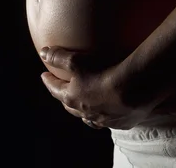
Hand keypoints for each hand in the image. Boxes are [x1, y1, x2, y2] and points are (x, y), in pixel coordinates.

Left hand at [39, 46, 157, 129]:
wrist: (133, 89)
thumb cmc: (103, 73)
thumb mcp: (77, 61)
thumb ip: (59, 57)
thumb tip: (43, 52)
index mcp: (73, 98)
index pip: (55, 89)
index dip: (49, 81)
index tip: (44, 75)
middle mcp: (85, 112)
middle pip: (70, 107)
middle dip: (64, 99)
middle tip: (62, 92)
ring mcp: (104, 120)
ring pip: (89, 118)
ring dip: (84, 113)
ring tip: (84, 108)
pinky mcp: (121, 123)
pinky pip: (110, 122)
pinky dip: (106, 118)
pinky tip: (110, 114)